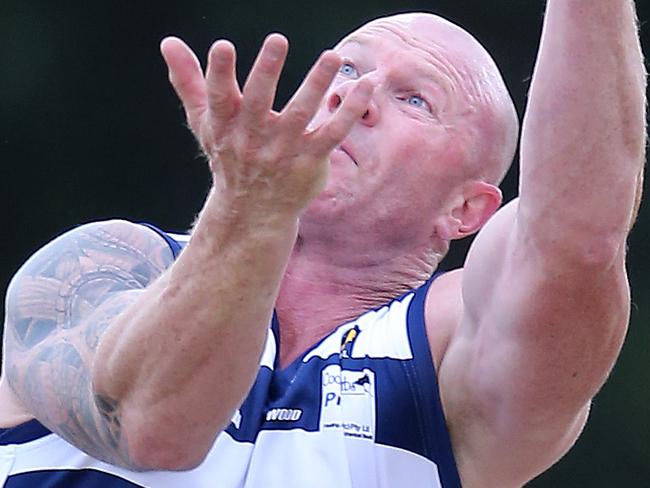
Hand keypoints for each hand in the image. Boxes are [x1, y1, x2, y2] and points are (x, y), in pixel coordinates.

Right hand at [160, 34, 372, 217]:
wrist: (253, 211)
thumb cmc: (229, 158)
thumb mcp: (206, 123)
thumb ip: (189, 82)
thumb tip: (168, 42)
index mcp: (226, 127)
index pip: (219, 98)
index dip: (219, 74)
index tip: (222, 46)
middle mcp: (253, 139)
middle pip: (259, 103)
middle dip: (266, 73)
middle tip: (276, 41)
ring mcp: (284, 151)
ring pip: (301, 114)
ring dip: (316, 85)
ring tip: (332, 57)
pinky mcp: (310, 160)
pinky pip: (333, 133)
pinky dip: (350, 110)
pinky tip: (365, 84)